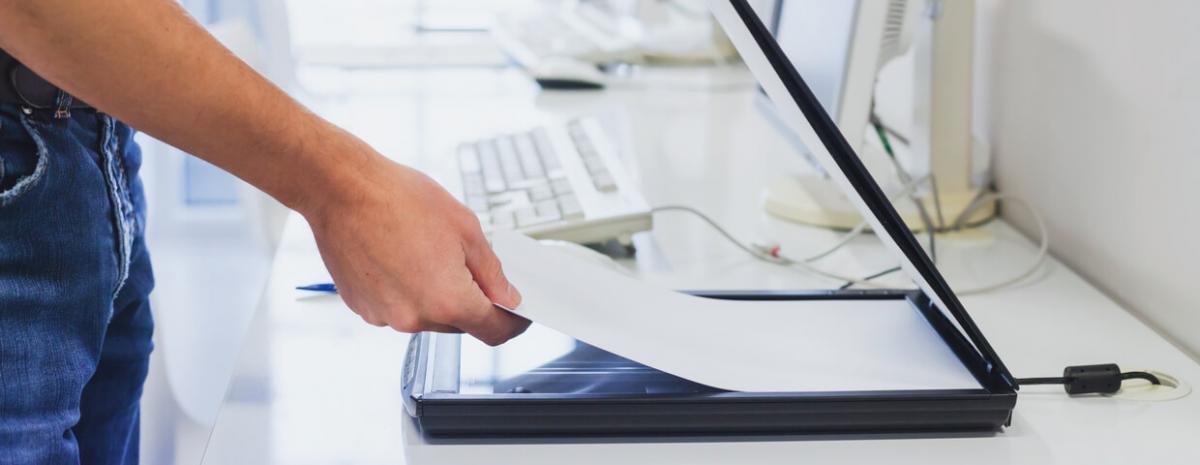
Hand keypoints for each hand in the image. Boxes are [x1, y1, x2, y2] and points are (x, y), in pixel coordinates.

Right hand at [302, 151, 529, 345]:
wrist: (341, 188)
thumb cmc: (398, 199)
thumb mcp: (465, 228)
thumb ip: (491, 271)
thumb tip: (507, 297)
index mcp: (447, 300)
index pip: (493, 331)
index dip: (512, 323)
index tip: (517, 314)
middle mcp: (415, 318)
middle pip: (460, 324)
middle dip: (471, 300)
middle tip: (466, 263)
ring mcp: (385, 317)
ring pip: (428, 316)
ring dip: (436, 295)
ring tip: (424, 251)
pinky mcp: (363, 309)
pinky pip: (399, 308)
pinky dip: (407, 291)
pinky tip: (400, 257)